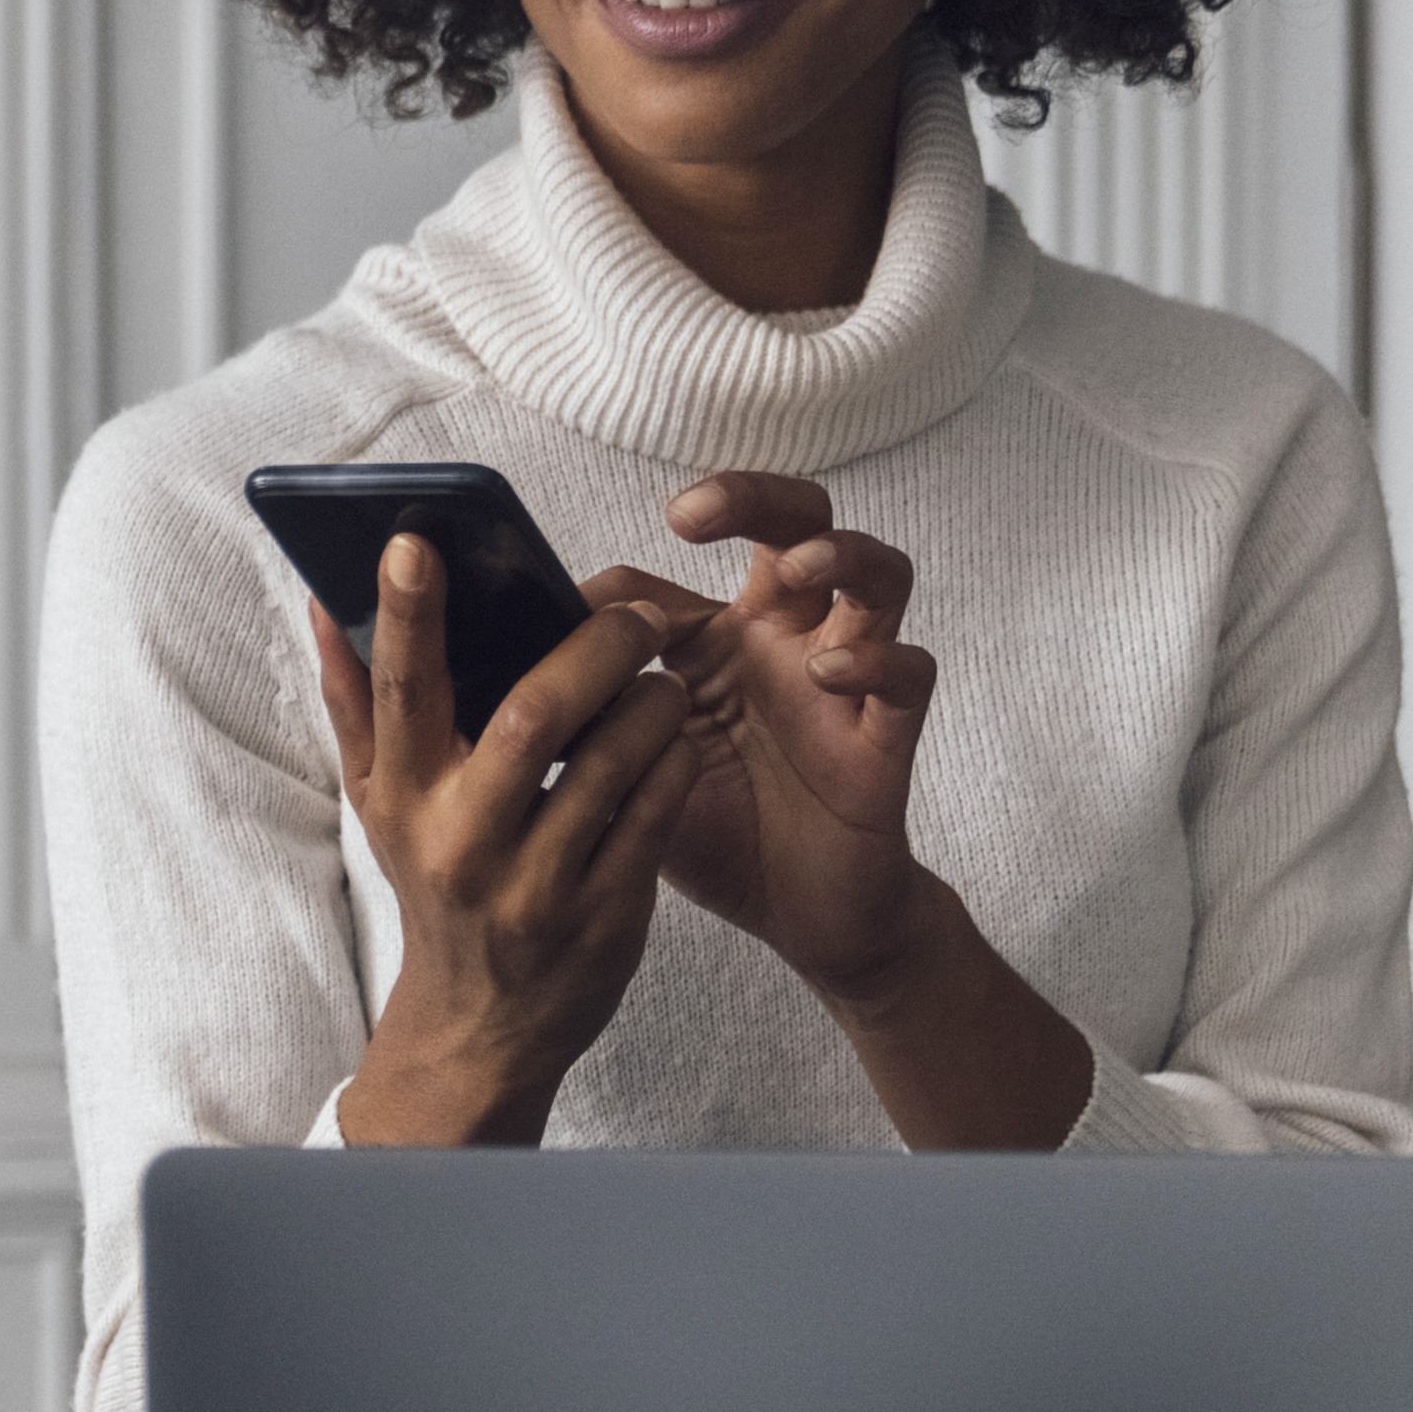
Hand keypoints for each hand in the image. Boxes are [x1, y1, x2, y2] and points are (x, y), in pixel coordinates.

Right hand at [313, 532, 701, 1145]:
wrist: (480, 1027)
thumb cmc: (435, 884)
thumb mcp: (384, 803)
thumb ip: (356, 701)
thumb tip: (321, 599)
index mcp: (404, 798)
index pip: (400, 691)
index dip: (405, 614)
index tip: (415, 542)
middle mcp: (462, 841)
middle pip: (529, 717)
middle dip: (591, 647)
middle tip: (636, 611)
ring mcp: (535, 884)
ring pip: (609, 762)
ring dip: (649, 698)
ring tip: (666, 666)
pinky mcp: (603, 915)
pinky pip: (653, 814)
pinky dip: (672, 758)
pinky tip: (677, 730)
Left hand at [616, 472, 944, 1008]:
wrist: (797, 914)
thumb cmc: (717, 831)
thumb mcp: (635, 774)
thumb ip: (586, 720)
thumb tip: (504, 676)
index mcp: (716, 642)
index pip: (670, 578)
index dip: (620, 590)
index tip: (569, 614)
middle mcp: (786, 641)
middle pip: (799, 523)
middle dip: (755, 497)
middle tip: (695, 510)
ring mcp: (844, 680)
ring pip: (877, 577)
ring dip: (841, 554)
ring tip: (798, 566)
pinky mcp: (886, 733)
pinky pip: (908, 674)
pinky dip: (876, 661)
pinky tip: (828, 673)